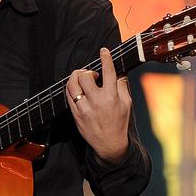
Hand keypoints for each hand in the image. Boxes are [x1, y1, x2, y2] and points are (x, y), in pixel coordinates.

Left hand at [66, 47, 131, 164]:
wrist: (109, 143)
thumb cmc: (119, 123)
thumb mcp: (127, 104)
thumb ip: (122, 86)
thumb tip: (119, 73)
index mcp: (111, 97)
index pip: (108, 72)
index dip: (106, 59)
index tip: (104, 51)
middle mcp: (97, 101)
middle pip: (85, 77)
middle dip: (87, 72)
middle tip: (92, 75)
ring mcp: (84, 108)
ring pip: (72, 85)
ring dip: (76, 77)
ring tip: (82, 79)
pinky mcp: (76, 114)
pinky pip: (68, 96)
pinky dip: (71, 88)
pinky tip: (77, 88)